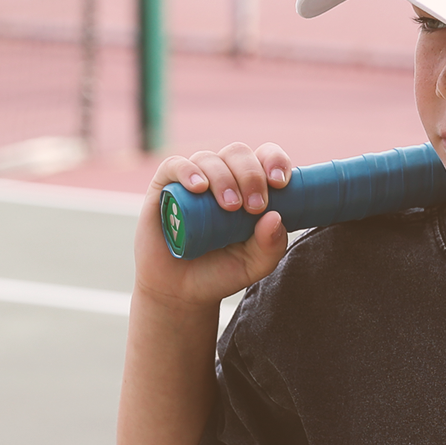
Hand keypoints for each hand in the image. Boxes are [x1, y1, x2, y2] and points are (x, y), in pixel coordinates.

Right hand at [134, 141, 292, 314]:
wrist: (181, 290)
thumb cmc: (221, 272)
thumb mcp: (254, 265)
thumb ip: (271, 246)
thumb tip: (276, 217)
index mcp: (251, 189)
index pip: (266, 159)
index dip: (275, 161)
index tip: (280, 183)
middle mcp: (223, 178)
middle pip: (239, 154)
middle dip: (251, 175)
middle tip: (254, 207)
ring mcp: (194, 181)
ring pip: (210, 159)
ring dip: (224, 178)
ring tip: (229, 207)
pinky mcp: (165, 187)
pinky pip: (175, 166)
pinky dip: (189, 172)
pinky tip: (199, 188)